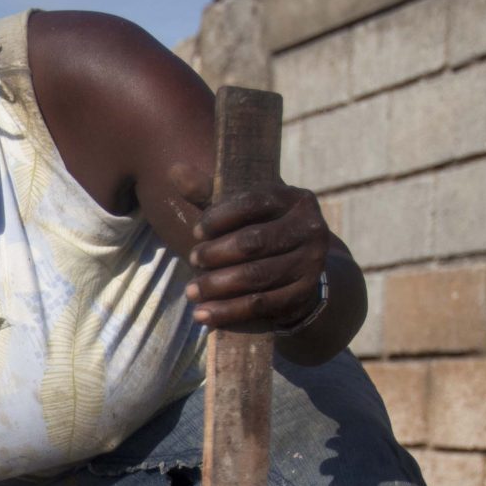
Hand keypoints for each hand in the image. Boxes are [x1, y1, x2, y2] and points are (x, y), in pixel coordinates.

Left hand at [172, 165, 330, 335]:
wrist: (298, 268)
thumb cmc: (260, 231)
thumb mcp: (240, 211)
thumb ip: (210, 194)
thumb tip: (175, 171)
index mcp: (294, 199)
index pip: (253, 202)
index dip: (220, 217)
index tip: (196, 232)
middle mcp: (310, 228)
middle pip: (253, 242)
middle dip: (216, 253)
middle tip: (192, 260)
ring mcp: (311, 262)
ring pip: (256, 276)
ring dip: (217, 286)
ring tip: (190, 292)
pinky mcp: (303, 293)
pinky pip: (261, 304)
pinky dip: (228, 311)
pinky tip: (204, 315)